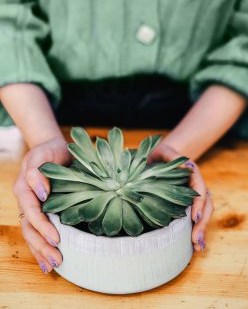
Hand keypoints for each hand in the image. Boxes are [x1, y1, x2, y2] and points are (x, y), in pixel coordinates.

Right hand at [13, 136, 72, 272]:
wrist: (52, 148)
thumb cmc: (51, 151)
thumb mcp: (45, 154)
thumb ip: (39, 171)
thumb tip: (41, 193)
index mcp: (24, 187)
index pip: (31, 210)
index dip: (42, 225)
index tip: (56, 237)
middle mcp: (25, 200)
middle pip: (29, 227)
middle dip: (42, 245)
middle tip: (58, 258)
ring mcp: (29, 207)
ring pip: (31, 233)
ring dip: (41, 250)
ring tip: (54, 265)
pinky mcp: (37, 211)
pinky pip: (35, 232)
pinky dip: (40, 248)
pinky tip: (47, 262)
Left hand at [148, 141, 213, 251]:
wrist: (159, 158)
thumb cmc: (160, 155)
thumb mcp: (164, 152)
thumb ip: (173, 157)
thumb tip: (188, 167)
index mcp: (193, 175)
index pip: (200, 191)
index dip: (199, 204)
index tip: (195, 217)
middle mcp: (197, 187)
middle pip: (206, 206)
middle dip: (202, 223)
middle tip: (196, 240)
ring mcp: (194, 197)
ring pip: (204, 214)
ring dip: (201, 230)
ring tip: (197, 247)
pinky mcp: (188, 205)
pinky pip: (196, 218)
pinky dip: (196, 230)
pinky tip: (194, 245)